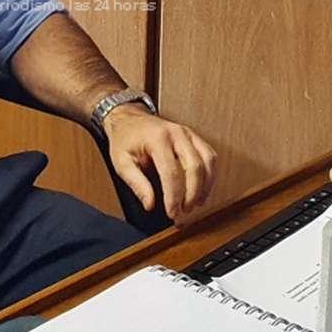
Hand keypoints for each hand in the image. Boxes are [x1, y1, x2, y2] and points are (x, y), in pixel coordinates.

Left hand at [103, 106, 217, 220]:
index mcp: (157, 139)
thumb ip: (136, 184)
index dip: (174, 197)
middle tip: (184, 211)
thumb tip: (150, 204)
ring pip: (207, 161)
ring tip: (195, 203)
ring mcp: (188, 133)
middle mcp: (176, 133)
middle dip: (192, 194)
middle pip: (194, 168)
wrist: (128, 118)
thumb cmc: (125, 139)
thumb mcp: (122, 162)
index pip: (171, 173)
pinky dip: (209, 175)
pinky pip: (209, 156)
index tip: (172, 212)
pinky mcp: (194, 136)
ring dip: (205, 186)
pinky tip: (202, 188)